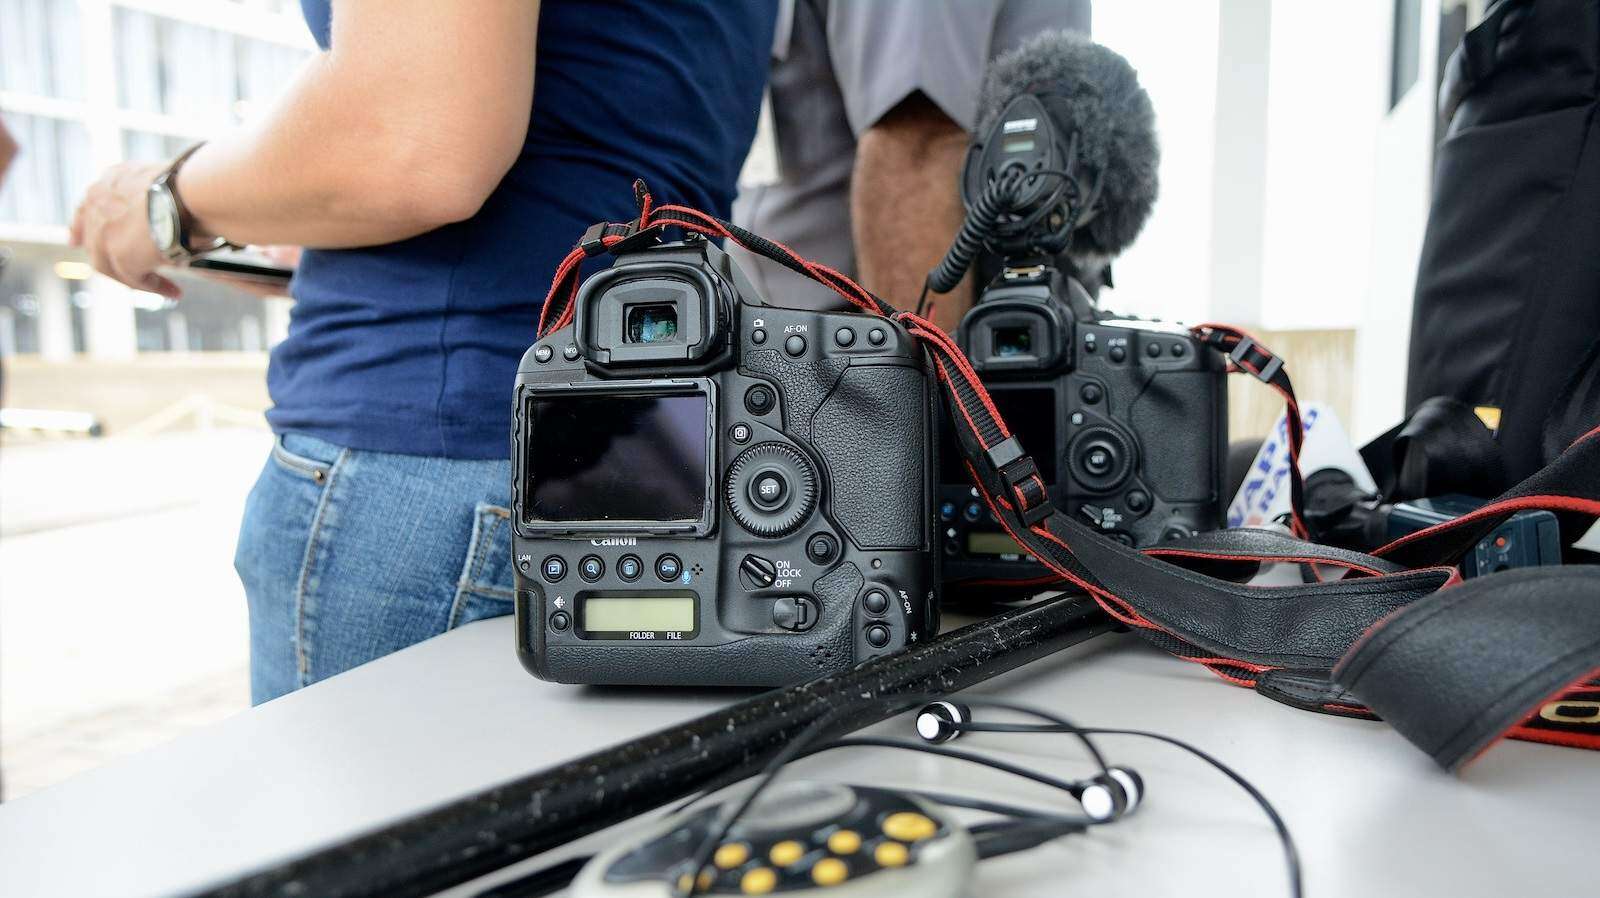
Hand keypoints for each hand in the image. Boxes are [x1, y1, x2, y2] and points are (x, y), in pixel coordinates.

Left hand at [70, 162, 179, 297]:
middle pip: (94, 243)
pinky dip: (155, 287)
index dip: (80, 227)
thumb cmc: (190, 185)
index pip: (85, 208)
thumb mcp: (160, 184)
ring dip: (139, 279)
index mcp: (107, 183)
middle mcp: (98, 205)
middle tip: (136, 275)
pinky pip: (136, 279)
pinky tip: (173, 291)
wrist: (190, 192)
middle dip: (111, 260)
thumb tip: (168, 222)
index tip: (75, 241)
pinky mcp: (120, 255)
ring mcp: (104, 232)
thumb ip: (151, 199)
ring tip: (165, 287)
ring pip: (111, 266)